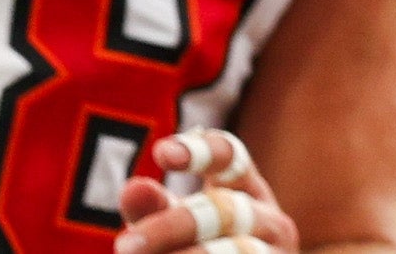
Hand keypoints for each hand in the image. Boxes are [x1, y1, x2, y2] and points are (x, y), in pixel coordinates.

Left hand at [112, 131, 293, 253]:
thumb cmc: (196, 251)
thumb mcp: (173, 228)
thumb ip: (153, 208)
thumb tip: (131, 188)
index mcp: (247, 191)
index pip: (232, 157)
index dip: (201, 151)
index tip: (161, 152)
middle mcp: (270, 221)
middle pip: (224, 211)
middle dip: (172, 227)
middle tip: (125, 246)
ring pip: (238, 250)